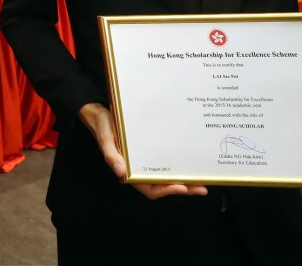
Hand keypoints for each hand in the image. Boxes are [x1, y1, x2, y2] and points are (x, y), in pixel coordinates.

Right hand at [77, 102, 207, 199]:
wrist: (100, 112)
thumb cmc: (102, 125)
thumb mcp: (105, 137)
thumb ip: (110, 154)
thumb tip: (120, 172)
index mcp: (126, 169)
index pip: (148, 188)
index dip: (165, 190)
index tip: (181, 186)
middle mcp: (137, 168)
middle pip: (161, 186)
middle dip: (182, 188)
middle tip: (201, 188)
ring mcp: (144, 161)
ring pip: (165, 177)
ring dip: (183, 180)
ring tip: (201, 181)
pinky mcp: (148, 152)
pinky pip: (165, 164)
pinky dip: (177, 167)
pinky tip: (188, 164)